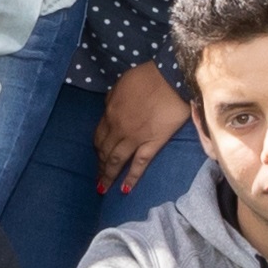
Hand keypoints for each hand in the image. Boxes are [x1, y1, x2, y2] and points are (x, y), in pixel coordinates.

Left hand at [95, 65, 187, 194]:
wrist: (171, 78)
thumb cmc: (147, 77)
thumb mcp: (121, 84)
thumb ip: (112, 100)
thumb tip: (108, 110)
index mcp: (109, 113)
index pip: (99, 136)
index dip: (97, 148)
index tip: (97, 156)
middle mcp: (118, 128)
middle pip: (105, 151)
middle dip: (100, 165)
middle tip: (98, 177)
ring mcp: (135, 138)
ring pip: (117, 160)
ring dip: (108, 175)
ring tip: (103, 188)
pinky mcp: (152, 144)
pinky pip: (139, 164)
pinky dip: (131, 177)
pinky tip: (125, 189)